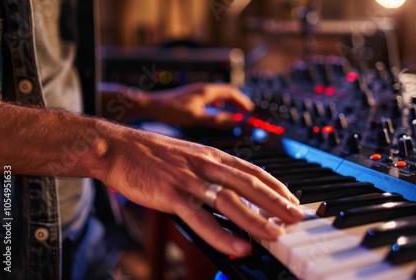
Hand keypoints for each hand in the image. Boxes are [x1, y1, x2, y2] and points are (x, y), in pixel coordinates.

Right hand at [100, 126, 302, 256]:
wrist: (118, 147)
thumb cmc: (151, 154)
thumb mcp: (188, 156)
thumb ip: (209, 170)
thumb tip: (228, 189)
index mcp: (211, 155)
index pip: (252, 170)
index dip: (275, 186)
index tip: (291, 199)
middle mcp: (205, 165)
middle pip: (249, 185)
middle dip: (277, 202)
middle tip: (297, 217)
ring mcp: (189, 180)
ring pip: (230, 202)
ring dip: (256, 220)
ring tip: (276, 235)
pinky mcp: (172, 195)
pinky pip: (201, 219)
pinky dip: (222, 234)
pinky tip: (238, 245)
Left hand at [147, 83, 253, 128]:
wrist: (151, 104)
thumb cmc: (172, 111)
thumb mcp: (197, 118)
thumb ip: (217, 119)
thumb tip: (236, 121)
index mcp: (207, 91)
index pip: (232, 92)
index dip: (243, 102)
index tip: (251, 111)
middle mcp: (204, 88)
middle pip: (228, 91)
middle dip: (239, 100)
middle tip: (247, 111)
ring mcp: (197, 90)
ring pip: (220, 92)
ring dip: (230, 100)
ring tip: (236, 110)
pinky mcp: (192, 94)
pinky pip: (211, 95)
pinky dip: (220, 101)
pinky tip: (216, 108)